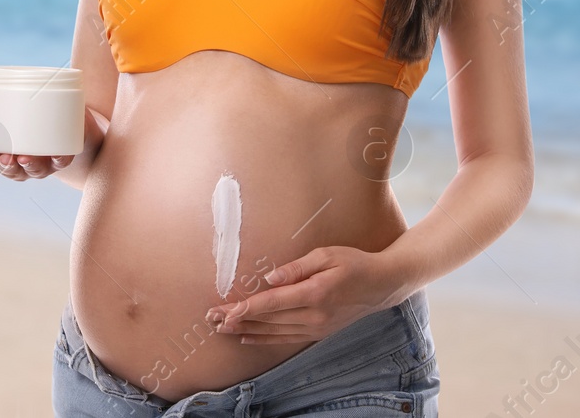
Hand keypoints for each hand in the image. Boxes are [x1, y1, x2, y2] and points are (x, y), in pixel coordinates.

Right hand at [0, 124, 74, 181]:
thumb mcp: (7, 117)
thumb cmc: (29, 116)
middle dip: (8, 168)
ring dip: (29, 166)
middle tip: (5, 158)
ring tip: (24, 158)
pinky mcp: (63, 156)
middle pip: (15, 172)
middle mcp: (25, 163)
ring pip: (36, 171)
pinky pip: (62, 161)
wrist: (63, 117)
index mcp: (8, 154)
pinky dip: (59, 159)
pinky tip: (56, 154)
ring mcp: (44, 162)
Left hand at [204, 245, 402, 343]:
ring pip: (274, 332)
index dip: (247, 308)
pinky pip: (286, 338)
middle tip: (212, 319)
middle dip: (238, 319)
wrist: (382, 285)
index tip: (225, 311)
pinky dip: (265, 338)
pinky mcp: (319, 332)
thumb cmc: (353, 263)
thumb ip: (296, 268)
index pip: (273, 303)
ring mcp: (317, 327)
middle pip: (269, 320)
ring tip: (222, 329)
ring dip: (246, 330)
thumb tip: (269, 278)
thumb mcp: (325, 256)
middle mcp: (315, 315)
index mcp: (315, 294)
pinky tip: (247, 337)